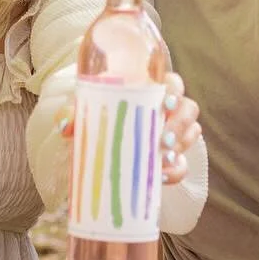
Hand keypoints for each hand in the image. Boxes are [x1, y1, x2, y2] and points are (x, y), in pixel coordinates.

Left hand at [56, 72, 199, 187]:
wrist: (93, 146)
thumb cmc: (94, 119)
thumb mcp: (83, 114)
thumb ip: (73, 115)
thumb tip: (66, 125)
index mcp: (148, 89)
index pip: (172, 82)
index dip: (174, 90)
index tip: (166, 102)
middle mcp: (166, 108)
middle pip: (189, 108)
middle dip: (180, 123)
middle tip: (163, 138)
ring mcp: (172, 133)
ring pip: (192, 133)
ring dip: (181, 145)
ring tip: (162, 157)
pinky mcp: (171, 158)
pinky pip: (183, 164)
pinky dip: (176, 170)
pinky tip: (161, 177)